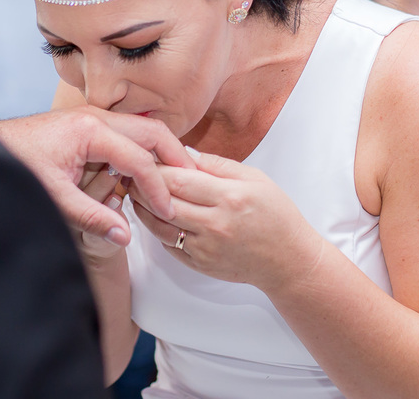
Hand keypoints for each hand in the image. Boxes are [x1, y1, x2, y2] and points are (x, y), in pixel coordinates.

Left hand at [0, 106, 193, 247]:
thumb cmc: (14, 166)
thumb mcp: (53, 197)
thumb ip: (91, 216)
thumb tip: (125, 236)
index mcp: (89, 131)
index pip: (139, 158)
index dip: (158, 187)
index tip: (168, 210)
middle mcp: (95, 117)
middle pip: (152, 132)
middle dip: (175, 158)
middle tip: (192, 184)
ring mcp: (93, 118)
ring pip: (142, 130)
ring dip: (160, 154)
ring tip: (176, 181)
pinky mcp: (88, 126)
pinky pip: (127, 134)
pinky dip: (143, 152)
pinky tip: (146, 177)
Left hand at [129, 148, 323, 292]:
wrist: (288, 260)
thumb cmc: (275, 215)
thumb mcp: (255, 178)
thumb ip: (218, 165)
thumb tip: (184, 153)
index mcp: (229, 197)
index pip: (179, 179)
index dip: (155, 168)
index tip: (145, 157)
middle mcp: (215, 224)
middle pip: (164, 202)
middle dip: (142, 186)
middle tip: (130, 172)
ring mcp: (206, 248)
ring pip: (160, 226)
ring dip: (142, 208)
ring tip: (134, 192)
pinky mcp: (199, 265)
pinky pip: (168, 244)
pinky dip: (156, 229)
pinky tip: (152, 214)